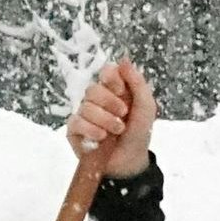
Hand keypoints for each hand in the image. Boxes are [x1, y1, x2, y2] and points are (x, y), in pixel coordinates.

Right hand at [71, 59, 157, 177]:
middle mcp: (96, 100)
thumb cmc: (138, 133)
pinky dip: (91, 130)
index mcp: (113, 90)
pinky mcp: (74, 130)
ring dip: (105, 120)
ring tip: (116, 131)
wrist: (130, 161)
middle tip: (123, 115)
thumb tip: (123, 59)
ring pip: (85, 107)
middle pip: (93, 89)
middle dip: (110, 103)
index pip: (105, 72)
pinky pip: (76, 122)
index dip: (111, 79)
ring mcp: (83, 115)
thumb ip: (137, 82)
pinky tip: (101, 138)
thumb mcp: (146, 107)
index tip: (121, 90)